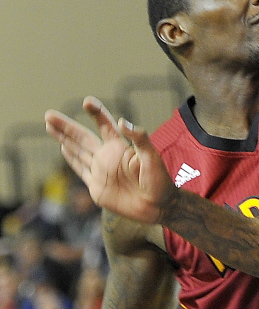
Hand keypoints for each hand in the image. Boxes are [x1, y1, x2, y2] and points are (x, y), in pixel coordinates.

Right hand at [44, 97, 172, 224]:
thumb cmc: (159, 180)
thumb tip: (121, 121)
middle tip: (49, 115)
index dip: (96, 113)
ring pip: (77, 151)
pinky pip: (81, 170)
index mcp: (121, 147)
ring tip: (50, 125)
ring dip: (64, 139)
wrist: (157, 206)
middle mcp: (108, 156)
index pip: (105, 125)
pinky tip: (63, 147)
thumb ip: (139, 138)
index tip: (87, 101)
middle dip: (66, 126)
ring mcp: (101, 170)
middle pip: (83, 137)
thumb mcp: (152, 157)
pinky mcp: (96, 187)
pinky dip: (72, 158)